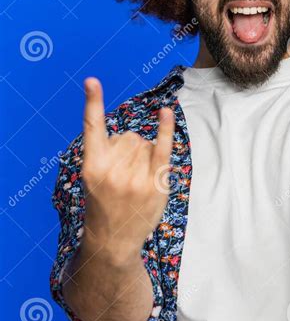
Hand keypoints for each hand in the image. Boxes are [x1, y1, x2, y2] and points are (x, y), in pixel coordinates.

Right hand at [81, 77, 174, 261]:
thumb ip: (109, 154)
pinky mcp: (154, 184)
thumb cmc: (104, 204)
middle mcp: (112, 170)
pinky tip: (166, 113)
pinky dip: (166, 129)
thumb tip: (139, 135)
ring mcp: (135, 178)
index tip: (92, 80)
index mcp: (91, 166)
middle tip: (122, 177)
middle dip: (129, 149)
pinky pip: (163, 148)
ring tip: (134, 182)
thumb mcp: (94, 179)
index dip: (92, 102)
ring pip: (145, 143)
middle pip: (129, 136)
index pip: (92, 128)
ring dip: (144, 156)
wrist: (114, 240)